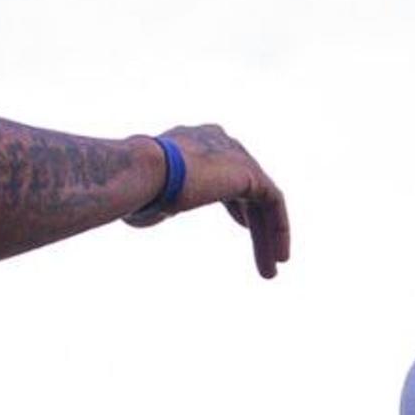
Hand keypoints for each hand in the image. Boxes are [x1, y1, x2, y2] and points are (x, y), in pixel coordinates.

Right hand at [134, 124, 292, 277]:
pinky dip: (279, 229)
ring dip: (267, 237)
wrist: (142, 171)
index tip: (243, 225)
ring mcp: (235, 153)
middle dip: (255, 226)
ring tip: (270, 273)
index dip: (235, 203)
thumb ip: (155, 204)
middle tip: (262, 260)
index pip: (223, 173)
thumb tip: (140, 213)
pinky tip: (279, 257)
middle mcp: (218, 142)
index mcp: (192, 142)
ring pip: (261, 201)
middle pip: (245, 190)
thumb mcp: (145, 199)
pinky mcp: (249, 171)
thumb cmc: (134, 190)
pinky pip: (273, 202)